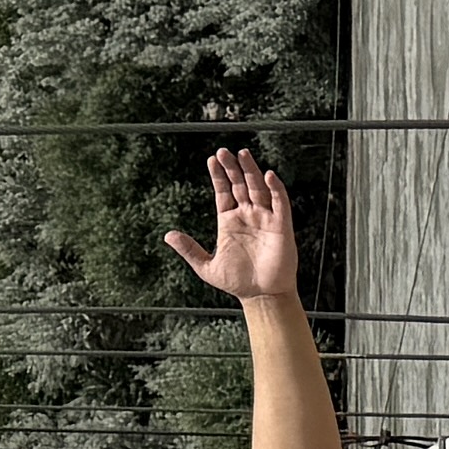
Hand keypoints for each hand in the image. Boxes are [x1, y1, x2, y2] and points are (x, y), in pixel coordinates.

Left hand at [166, 145, 299, 306]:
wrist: (261, 296)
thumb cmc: (236, 282)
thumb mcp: (206, 266)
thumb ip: (189, 250)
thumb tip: (168, 235)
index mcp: (229, 221)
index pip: (223, 192)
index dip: (218, 176)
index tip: (211, 159)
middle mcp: (247, 215)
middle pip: (239, 185)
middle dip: (232, 168)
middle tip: (223, 151)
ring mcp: (264, 218)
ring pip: (258, 188)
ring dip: (251, 171)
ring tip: (242, 154)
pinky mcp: (281, 226)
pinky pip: (279, 203)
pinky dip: (275, 189)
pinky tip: (268, 176)